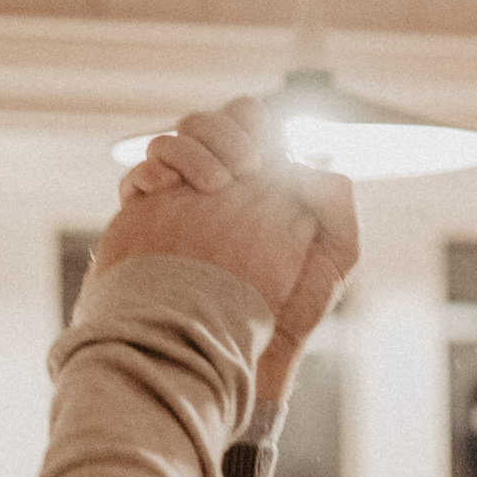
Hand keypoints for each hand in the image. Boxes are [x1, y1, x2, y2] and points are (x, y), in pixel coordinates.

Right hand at [103, 97, 359, 416]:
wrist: (240, 351)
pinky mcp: (149, 218)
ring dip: (187, 149)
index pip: (250, 124)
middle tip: (238, 171)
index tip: (260, 162)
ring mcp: (182, 199)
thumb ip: (336, 199)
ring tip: (206, 184)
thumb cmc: (292, 308)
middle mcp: (220, 183)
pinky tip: (163, 188)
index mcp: (262, 183)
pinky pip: (140, 177)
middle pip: (207, 125)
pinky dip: (150, 171)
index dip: (252, 128)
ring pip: (172, 143)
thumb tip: (305, 157)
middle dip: (219, 133)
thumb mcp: (335, 254)